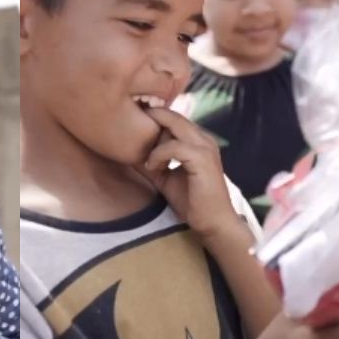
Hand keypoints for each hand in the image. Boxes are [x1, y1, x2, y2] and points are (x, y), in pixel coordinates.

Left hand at [139, 108, 237, 236]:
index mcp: (197, 140)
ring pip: (173, 125)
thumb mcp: (163, 176)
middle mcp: (203, 138)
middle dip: (149, 119)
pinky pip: (173, 146)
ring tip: (144, 158)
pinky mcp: (202, 158)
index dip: (151, 118)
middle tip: (128, 128)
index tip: (130, 124)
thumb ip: (150, 161)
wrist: (212, 223)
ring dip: (153, 140)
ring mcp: (205, 146)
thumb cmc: (190, 201)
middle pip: (171, 115)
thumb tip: (125, 151)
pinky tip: (152, 168)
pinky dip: (158, 155)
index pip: (172, 118)